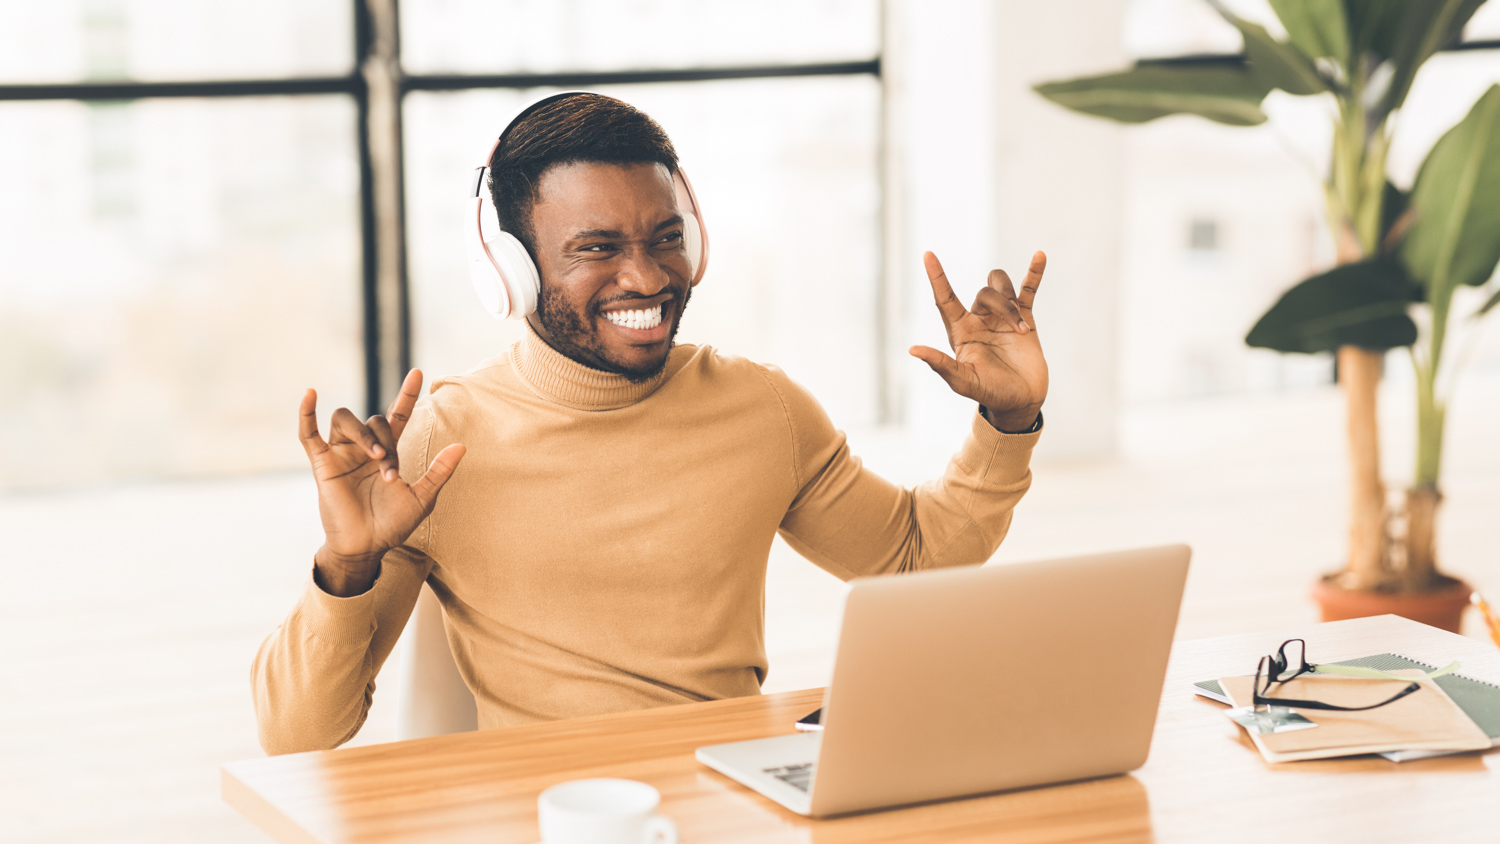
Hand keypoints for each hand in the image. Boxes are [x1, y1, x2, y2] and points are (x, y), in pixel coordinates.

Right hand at [299, 369, 466, 596]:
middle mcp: (363, 448)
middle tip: (391, 472)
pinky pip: (308, 433)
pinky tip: (311, 394)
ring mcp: (341, 454)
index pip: (397, 414)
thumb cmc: (393, 525)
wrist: (367, 547)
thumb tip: (462, 446)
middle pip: (373, 421)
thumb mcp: (422, 498)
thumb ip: (440, 472)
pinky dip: (306, 413)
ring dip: (363, 434)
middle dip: (386, 443)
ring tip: (375, 458)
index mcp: (387, 452)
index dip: (407, 394)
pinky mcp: (322, 464)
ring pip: (345, 419)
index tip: (419, 373)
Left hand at [909, 251, 1048, 431]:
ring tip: (1024, 328)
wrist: (1020, 401)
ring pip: (1001, 286)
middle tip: (1019, 331)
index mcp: (961, 331)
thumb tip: (913, 349)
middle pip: (985, 292)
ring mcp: (1002, 317)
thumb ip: (941, 364)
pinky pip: (1028, 290)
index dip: (937, 277)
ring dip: (1014, 301)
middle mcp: (979, 320)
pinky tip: (1039, 256)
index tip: (928, 255)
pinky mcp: (1025, 319)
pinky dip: (1034, 273)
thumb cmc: (988, 393)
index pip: (945, 299)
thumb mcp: (963, 382)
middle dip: (1003, 305)